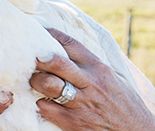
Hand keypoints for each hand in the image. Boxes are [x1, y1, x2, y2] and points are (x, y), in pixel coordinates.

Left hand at [31, 28, 154, 129]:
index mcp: (99, 68)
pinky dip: (41, 104)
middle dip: (39, 58)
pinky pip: (47, 108)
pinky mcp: (75, 122)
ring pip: (49, 84)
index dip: (52, 35)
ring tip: (34, 81)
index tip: (40, 32)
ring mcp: (81, 103)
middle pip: (56, 62)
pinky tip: (41, 102)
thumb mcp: (114, 77)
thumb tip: (72, 51)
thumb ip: (93, 65)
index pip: (71, 45)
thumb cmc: (125, 103)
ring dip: (36, 81)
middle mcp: (90, 83)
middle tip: (29, 58)